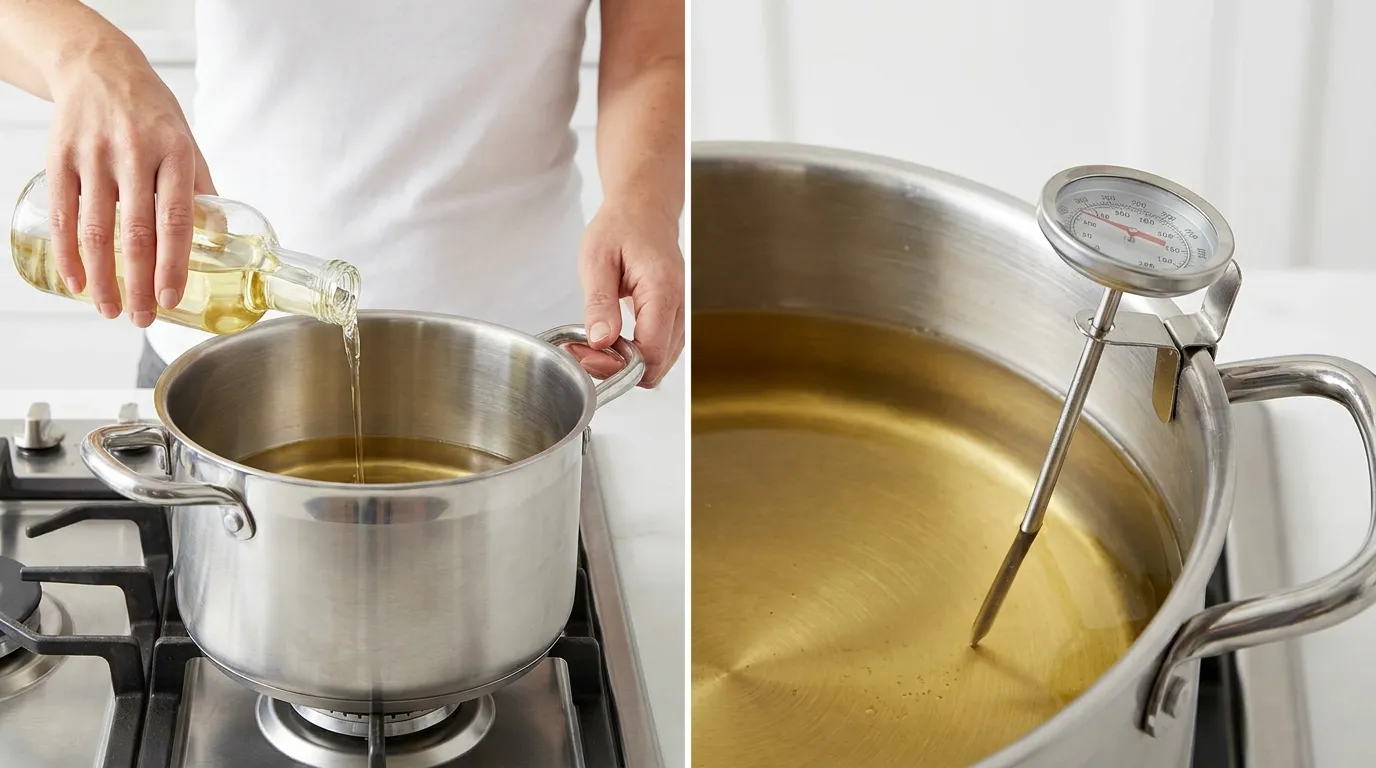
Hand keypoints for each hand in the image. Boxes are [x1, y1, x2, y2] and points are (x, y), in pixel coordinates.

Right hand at [46, 39, 215, 326]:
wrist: (98, 66)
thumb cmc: (151, 113)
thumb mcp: (188, 142)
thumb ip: (202, 189)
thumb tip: (221, 238)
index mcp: (175, 154)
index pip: (176, 218)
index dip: (173, 263)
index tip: (172, 297)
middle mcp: (134, 154)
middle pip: (135, 232)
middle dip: (138, 283)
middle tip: (143, 319)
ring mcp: (94, 155)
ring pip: (95, 229)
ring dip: (102, 278)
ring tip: (110, 309)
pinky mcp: (60, 157)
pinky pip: (64, 213)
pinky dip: (68, 254)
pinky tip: (77, 281)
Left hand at [577, 201, 684, 387]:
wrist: (644, 209)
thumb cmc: (621, 226)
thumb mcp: (597, 259)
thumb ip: (599, 303)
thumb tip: (600, 341)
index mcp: (663, 290)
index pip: (650, 353)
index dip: (617, 364)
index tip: (587, 351)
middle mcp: (680, 306)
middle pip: (657, 365)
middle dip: (618, 368)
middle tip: (584, 349)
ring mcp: (680, 313)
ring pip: (659, 363)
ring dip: (626, 363)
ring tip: (594, 344)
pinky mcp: (674, 317)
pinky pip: (659, 350)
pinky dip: (635, 354)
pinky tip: (611, 341)